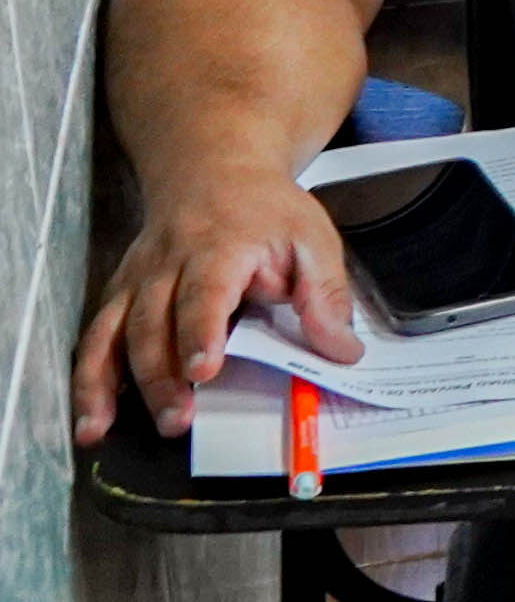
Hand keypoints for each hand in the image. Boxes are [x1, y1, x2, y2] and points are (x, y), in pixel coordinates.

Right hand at [73, 164, 356, 441]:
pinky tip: (90, 416)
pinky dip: (86, 378)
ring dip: (105, 384)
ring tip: (102, 429)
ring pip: (109, 333)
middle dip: (159, 377)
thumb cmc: (265, 212)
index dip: (201, 333)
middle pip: (151, 324)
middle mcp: (164, 266)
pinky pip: (94, 338)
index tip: (204, 369)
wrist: (211, 173)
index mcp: (218, 249)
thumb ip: (326, 296)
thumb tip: (341, 350)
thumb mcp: (313, 240)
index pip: (205, 294)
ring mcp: (135, 281)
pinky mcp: (119, 295)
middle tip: (177, 420)